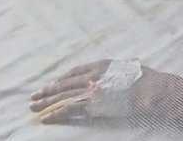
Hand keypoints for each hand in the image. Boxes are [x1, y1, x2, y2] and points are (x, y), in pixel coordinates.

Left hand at [30, 59, 174, 124]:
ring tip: (33, 107)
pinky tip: (46, 118)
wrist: (149, 90)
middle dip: (48, 91)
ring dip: (46, 102)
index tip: (52, 84)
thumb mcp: (132, 67)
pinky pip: (68, 109)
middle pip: (63, 84)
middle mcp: (91, 76)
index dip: (61, 79)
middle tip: (34, 96)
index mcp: (100, 65)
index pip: (75, 72)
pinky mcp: (91, 105)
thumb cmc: (145, 79)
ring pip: (62, 96)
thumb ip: (125, 67)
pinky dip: (55, 114)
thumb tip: (132, 65)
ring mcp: (90, 90)